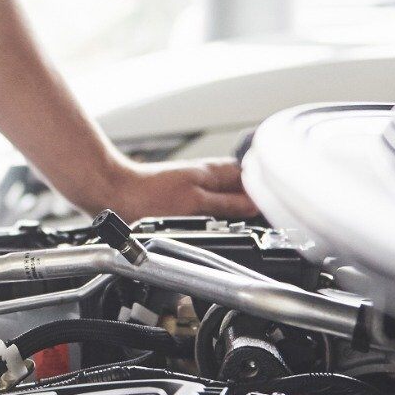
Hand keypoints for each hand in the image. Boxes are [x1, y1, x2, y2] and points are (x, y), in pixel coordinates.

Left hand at [93, 156, 258, 222]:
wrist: (112, 196)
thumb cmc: (144, 198)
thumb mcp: (194, 204)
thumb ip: (226, 204)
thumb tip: (255, 206)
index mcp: (213, 171)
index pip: (252, 174)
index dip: (269, 187)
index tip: (282, 202)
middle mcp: (207, 175)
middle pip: (244, 184)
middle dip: (259, 197)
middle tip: (273, 215)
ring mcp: (196, 185)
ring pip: (230, 193)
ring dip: (242, 204)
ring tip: (254, 220)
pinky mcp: (185, 197)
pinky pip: (215, 202)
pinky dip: (224, 211)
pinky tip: (224, 223)